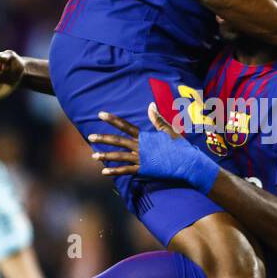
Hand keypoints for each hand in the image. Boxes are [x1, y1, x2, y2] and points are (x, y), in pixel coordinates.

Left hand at [89, 105, 219, 193]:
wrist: (187, 163)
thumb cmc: (180, 147)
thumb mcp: (169, 131)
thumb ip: (157, 119)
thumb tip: (150, 105)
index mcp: (144, 136)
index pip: (125, 126)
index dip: (112, 120)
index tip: (100, 114)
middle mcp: (140, 146)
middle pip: (117, 141)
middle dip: (103, 138)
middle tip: (90, 136)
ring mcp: (140, 159)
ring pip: (118, 157)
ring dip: (105, 156)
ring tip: (93, 156)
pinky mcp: (143, 170)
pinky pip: (125, 171)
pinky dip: (114, 171)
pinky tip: (104, 172)